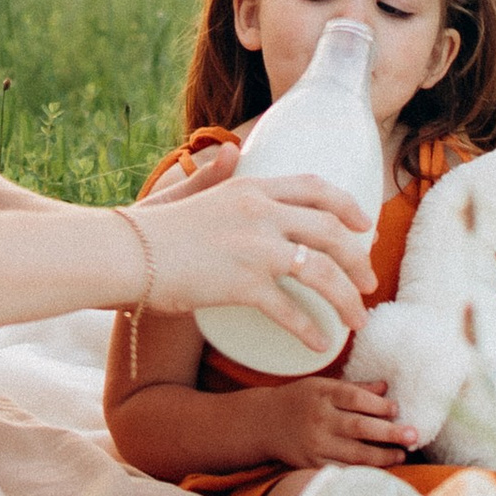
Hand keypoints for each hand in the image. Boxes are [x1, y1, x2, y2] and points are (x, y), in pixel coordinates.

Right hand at [124, 169, 374, 354]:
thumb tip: (234, 149)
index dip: (348, 206)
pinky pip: (291, 310)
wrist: (125, 253)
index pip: (316, 188)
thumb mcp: (189, 191)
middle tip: (369, 285)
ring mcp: (255, 247)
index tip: (365, 226)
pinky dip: (310, 330)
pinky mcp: (243, 283)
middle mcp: (261, 212)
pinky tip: (320, 346)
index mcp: (251, 187)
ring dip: (346, 300)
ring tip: (358, 321)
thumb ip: (215, 173)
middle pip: (331, 232)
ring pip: (322, 273)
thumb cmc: (151, 228)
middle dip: (358, 261)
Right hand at [259, 375, 417, 468]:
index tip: (397, 409)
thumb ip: (354, 388)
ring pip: (354, 453)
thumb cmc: (299, 400)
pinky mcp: (311, 464)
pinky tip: (380, 470)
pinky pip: (342, 469)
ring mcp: (315, 444)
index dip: (379, 405)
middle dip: (389, 433)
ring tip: (402, 455)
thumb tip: (386, 388)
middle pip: (359, 427)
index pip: (355, 398)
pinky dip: (362, 471)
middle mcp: (318, 419)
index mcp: (322, 394)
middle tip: (413, 435)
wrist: (263, 423)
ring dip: (382, 456)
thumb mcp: (322, 386)